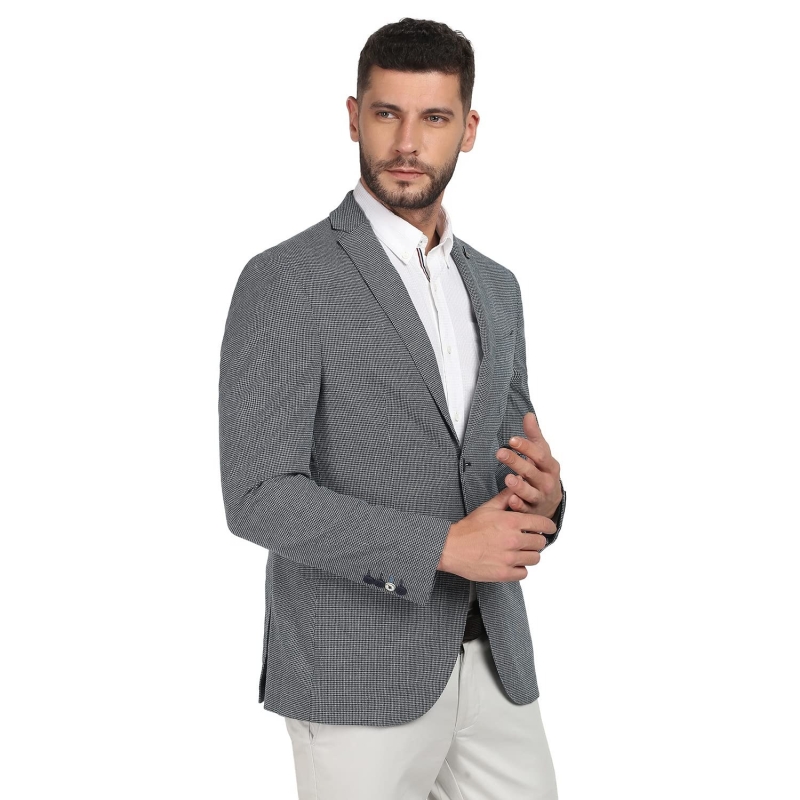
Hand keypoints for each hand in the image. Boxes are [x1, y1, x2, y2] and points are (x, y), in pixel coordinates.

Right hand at [438, 487, 555, 581]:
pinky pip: (524, 573)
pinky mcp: (504, 573)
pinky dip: (520, 569)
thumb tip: (518, 483)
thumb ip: (507, 497)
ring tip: (520, 551)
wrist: (451, 547)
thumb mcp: (488, 508)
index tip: (549, 528)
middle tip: (528, 539)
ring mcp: (509, 558)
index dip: (548, 526)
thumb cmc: (469, 528)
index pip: (543, 524)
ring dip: (529, 555)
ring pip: (535, 558)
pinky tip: (512, 562)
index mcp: (511, 522)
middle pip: (540, 542)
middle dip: (536, 540)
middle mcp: (513, 540)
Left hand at [496, 411, 562, 520]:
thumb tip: (529, 415)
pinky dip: (518, 505)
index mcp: (550, 467)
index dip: (526, 447)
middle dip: (517, 462)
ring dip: (519, 486)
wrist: (551, 502)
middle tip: (501, 453)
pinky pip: (525, 509)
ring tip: (508, 478)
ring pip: (529, 492)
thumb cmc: (544, 473)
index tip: (512, 440)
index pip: (539, 455)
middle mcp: (546, 482)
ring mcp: (539, 497)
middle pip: (532, 472)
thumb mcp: (542, 454)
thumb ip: (534, 436)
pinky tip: (510, 500)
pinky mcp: (531, 511)